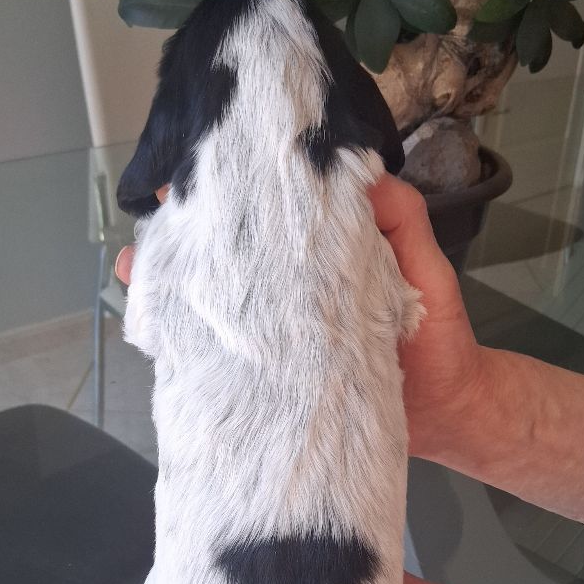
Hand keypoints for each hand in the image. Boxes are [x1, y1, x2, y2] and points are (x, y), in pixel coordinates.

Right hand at [114, 177, 483, 459]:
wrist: (447, 414)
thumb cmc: (439, 337)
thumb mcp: (424, 267)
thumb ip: (399, 218)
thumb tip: (357, 169)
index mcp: (323, 258)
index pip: (268, 218)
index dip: (230, 198)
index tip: (189, 180)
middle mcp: (294, 293)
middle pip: (231, 262)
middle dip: (183, 241)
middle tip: (146, 229)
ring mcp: (282, 336)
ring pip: (221, 305)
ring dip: (177, 288)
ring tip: (135, 273)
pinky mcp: (280, 377)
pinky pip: (232, 354)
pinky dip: (195, 342)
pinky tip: (162, 332)